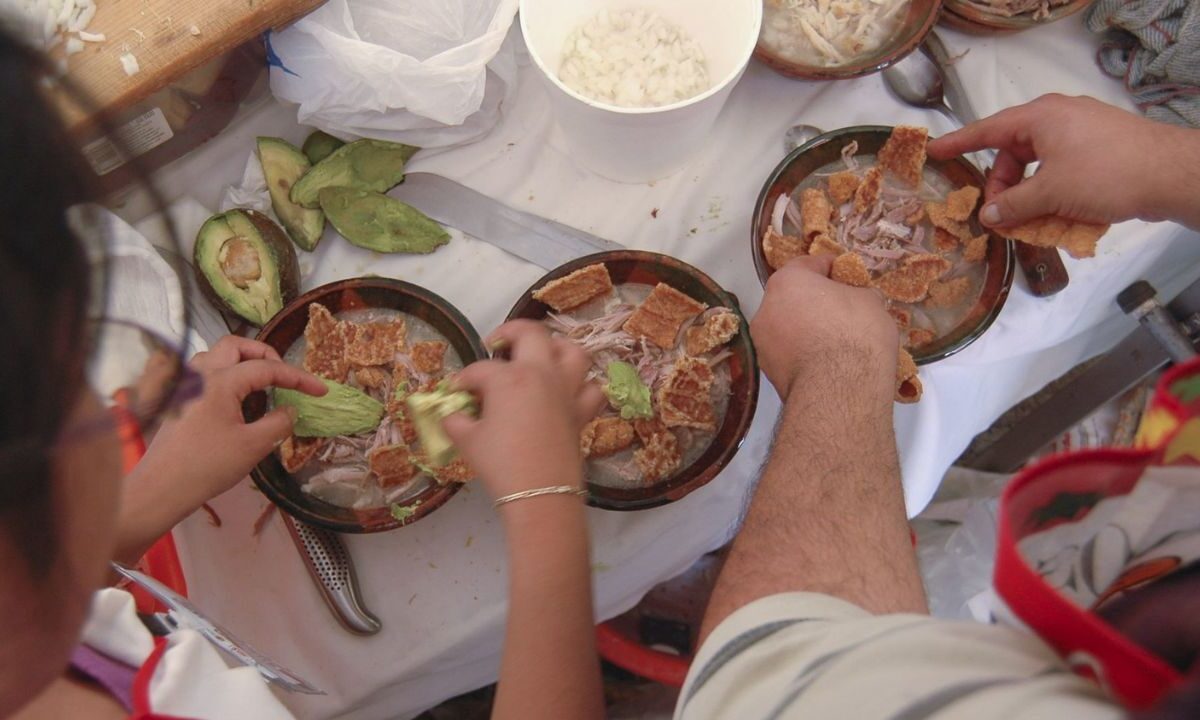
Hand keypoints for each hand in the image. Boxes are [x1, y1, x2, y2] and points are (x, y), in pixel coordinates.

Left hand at [116, 336, 324, 562]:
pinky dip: (228, 376)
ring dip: (243, 362)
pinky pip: (206, 373)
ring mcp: (185, 385)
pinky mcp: (179, 400)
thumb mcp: (254, 446)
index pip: (268, 368)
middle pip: (237, 346)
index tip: (321, 390)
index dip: (299, 377)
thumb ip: (279, 422)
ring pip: (217, 356)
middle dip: (266, 355)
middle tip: (284, 377)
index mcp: (221, 380)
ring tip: (262, 385)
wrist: (162, 488)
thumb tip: (290, 410)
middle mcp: (201, 374)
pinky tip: (238, 401)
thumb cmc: (208, 465)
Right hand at [444, 320, 603, 503]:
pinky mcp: (583, 411)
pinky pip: (592, 389)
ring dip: (556, 349)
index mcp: (509, 377)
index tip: (456, 391)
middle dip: (511, 332)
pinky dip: (582, 386)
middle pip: (531, 333)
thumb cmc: (500, 463)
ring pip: (572, 351)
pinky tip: (568, 392)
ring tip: (541, 357)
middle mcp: (542, 373)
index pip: (479, 369)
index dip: (464, 379)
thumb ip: (455, 420)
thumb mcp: (467, 440)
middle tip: (497, 344)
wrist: (540, 493)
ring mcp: (567, 390)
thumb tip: (452, 414)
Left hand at [752, 256, 896, 402]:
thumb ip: (858, 294)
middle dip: (815, 302)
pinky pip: (789, 354)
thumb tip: (858, 299)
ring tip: (835, 341)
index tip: (843, 273)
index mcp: (787, 281)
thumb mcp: (870, 302)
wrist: (840, 391)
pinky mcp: (769, 373)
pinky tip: (827, 362)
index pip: (808, 264)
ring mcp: (763, 344)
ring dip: (807, 330)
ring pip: (787, 328)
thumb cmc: (855, 334)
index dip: (829, 267)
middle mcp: (767, 309)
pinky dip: (804, 354)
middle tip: (841, 310)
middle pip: (792, 298)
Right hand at [927, 94, 1198, 228]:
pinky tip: (1059, 220)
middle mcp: (1057, 119)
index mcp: (1039, 118)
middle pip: (1013, 154)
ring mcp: (1081, 134)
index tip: (933, 152)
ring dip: (1030, 197)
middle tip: (999, 218)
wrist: (1170, 173)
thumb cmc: (1105, 174)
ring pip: (1039, 167)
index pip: (987, 130)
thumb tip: (989, 215)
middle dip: (1004, 188)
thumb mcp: (1051, 192)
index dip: (958, 143)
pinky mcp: (1100, 150)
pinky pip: (1063, 172)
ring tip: (1030, 225)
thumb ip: (1013, 204)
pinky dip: (1054, 195)